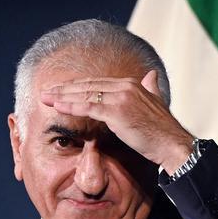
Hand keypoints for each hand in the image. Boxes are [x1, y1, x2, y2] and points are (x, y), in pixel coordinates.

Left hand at [40, 70, 194, 173]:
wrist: (172, 143)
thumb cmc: (163, 130)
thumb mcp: (156, 102)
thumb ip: (151, 88)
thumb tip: (151, 75)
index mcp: (131, 84)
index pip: (97, 83)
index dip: (76, 86)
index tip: (61, 89)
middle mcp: (124, 87)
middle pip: (87, 85)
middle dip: (64, 88)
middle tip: (45, 91)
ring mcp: (120, 97)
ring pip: (84, 94)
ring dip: (62, 96)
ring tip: (45, 97)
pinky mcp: (117, 111)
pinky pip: (88, 107)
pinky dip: (71, 106)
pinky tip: (58, 106)